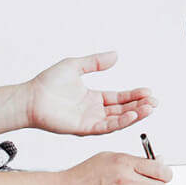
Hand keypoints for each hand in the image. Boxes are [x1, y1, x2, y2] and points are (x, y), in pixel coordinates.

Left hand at [27, 52, 156, 134]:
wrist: (31, 97)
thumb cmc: (47, 83)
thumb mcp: (75, 65)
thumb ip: (96, 62)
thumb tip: (115, 55)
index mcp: (93, 98)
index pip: (119, 98)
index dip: (134, 96)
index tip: (148, 92)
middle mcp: (94, 111)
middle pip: (123, 110)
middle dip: (140, 106)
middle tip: (154, 101)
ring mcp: (90, 121)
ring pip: (118, 119)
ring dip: (135, 114)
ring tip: (149, 108)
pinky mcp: (84, 128)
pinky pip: (106, 126)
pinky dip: (121, 122)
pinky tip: (132, 115)